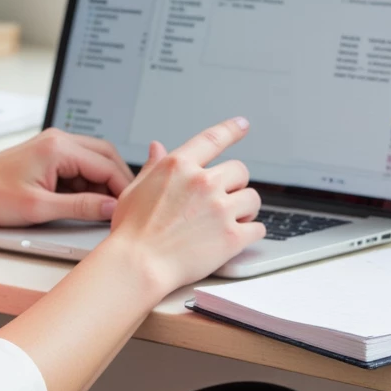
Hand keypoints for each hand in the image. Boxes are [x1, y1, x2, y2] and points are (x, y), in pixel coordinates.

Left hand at [0, 128, 134, 227]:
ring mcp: (54, 145)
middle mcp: (59, 140)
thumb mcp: (40, 208)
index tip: (131, 208)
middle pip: (106, 155)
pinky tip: (86, 202)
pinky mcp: (49, 154)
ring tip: (105, 209)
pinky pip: (80, 165)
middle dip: (118, 181)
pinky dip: (88, 182)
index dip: (123, 188)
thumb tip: (111, 208)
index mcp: (59, 148)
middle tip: (126, 207)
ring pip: (94, 160)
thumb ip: (80, 207)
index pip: (106, 164)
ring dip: (103, 182)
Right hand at [106, 118, 264, 295]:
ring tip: (230, 220)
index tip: (242, 124)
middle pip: (240, 170)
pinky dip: (251, 232)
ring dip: (245, 208)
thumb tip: (157, 148)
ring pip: (253, 198)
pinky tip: (237, 237)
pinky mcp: (232, 236)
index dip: (231, 129)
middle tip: (224, 199)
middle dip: (234, 184)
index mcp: (179, 166)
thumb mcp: (134, 190)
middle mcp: (203, 182)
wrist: (138, 265)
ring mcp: (219, 209)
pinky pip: (258, 228)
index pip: (213, 138)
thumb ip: (152, 167)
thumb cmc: (132, 232)